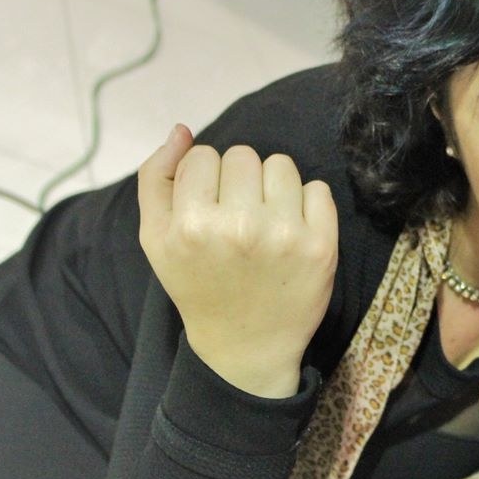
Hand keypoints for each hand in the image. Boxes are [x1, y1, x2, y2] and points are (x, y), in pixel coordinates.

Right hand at [138, 125, 337, 397]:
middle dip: (239, 181)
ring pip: (281, 165)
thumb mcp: (156, 239)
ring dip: (273, 187)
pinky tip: (292, 232)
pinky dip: (307, 204)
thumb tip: (182, 130)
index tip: (209, 211)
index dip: (205, 180)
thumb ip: (157, 178)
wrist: (245, 347)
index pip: (203, 156)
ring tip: (265, 223)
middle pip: (243, 156)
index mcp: (191, 225)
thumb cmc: (198, 285)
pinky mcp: (321, 246)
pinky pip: (318, 189)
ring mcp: (284, 236)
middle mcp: (239, 227)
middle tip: (238, 220)